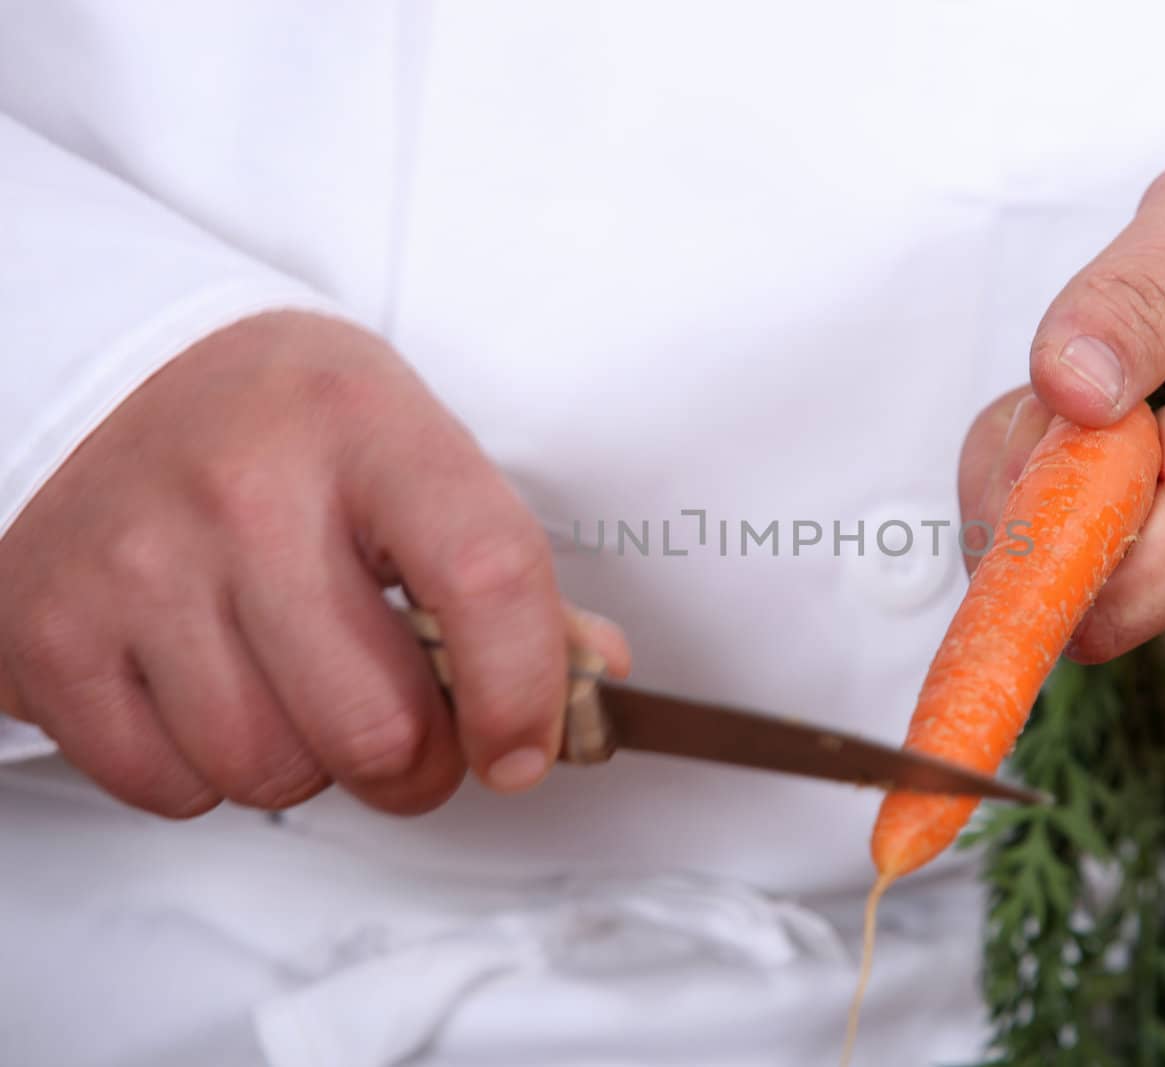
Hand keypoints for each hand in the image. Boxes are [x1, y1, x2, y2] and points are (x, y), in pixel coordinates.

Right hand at [0, 311, 628, 816]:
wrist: (105, 377)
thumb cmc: (279, 422)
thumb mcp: (405, 446)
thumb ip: (501, 567)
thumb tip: (593, 667)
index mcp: (364, 427)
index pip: (485, 576)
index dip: (524, 692)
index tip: (524, 747)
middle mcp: (245, 492)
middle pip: (376, 726)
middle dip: (415, 764)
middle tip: (408, 733)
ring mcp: (137, 564)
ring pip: (272, 772)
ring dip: (307, 764)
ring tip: (295, 687)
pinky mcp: (49, 634)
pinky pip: (171, 787)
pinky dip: (207, 771)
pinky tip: (210, 690)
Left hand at [961, 112, 1164, 661]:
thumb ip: (1130, 306)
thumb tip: (1068, 391)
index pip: (1112, 594)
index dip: (1035, 522)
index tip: (1040, 419)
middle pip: (1080, 595)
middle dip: (1038, 491)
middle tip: (1078, 383)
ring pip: (1084, 583)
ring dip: (1057, 486)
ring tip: (1122, 387)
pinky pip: (1114, 569)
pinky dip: (1084, 497)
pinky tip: (1130, 426)